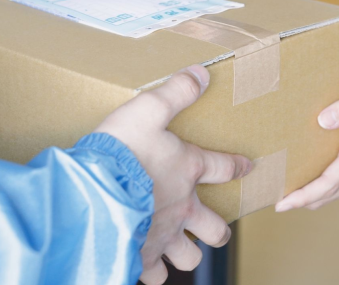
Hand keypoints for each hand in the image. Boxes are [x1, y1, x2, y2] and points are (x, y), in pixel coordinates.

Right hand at [95, 65, 251, 284]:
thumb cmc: (121, 150)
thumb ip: (175, 91)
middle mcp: (182, 207)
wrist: (92, 190)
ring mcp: (163, 236)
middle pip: (216, 229)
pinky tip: (144, 259)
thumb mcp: (148, 109)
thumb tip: (201, 73)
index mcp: (188, 170)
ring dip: (187, 253)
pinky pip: (154, 274)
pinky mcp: (140, 256)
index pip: (224, 167)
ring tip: (178, 246)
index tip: (247, 166)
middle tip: (212, 225)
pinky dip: (152, 270)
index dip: (237, 165)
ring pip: (190, 258)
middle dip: (218, 229)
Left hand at [275, 71, 338, 211]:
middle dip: (301, 200)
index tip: (282, 204)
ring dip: (312, 196)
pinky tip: (308, 183)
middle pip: (329, 193)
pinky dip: (324, 190)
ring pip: (335, 193)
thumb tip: (323, 120)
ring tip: (285, 192)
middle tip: (273, 200)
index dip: (304, 195)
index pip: (329, 183)